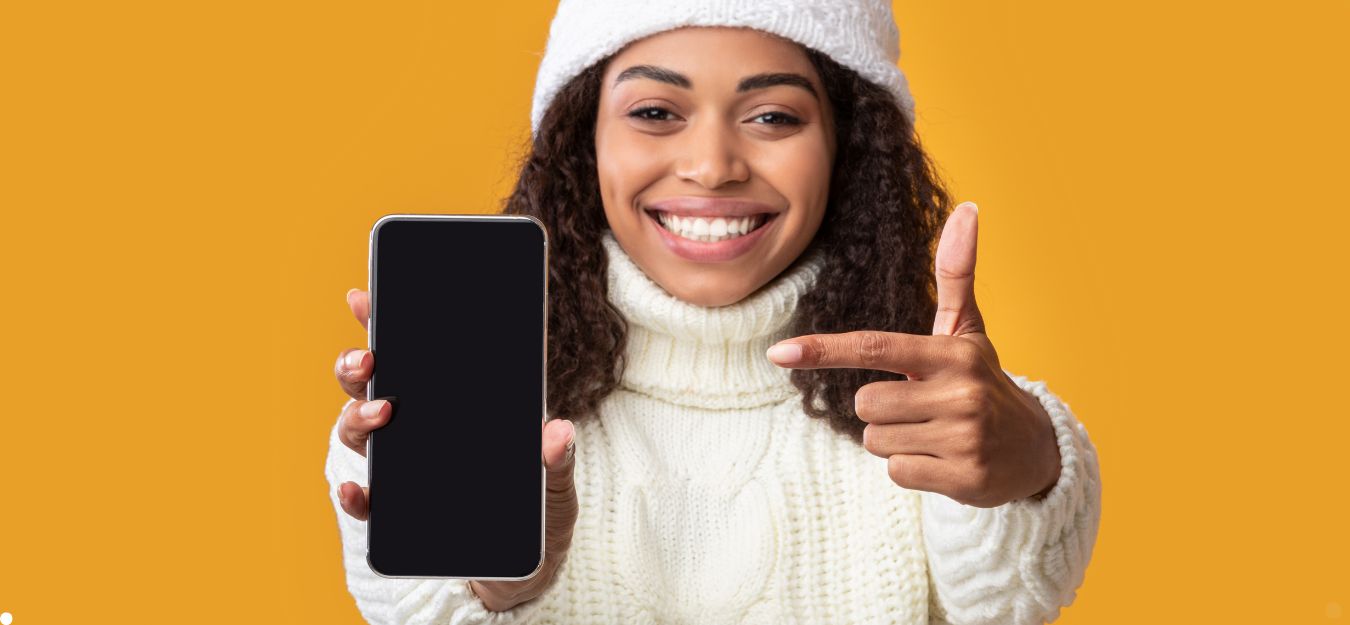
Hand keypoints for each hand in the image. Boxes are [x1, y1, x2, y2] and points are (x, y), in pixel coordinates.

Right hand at [332, 289, 579, 610]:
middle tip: (371, 360)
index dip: (386, 323)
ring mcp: (403, 471)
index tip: (365, 296)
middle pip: (374, 385)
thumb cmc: (536, 520)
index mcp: (455, 408)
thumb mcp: (556, 489)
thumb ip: (557, 462)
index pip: (415, 356)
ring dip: (356, 417)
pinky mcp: (396, 516)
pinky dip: (356, 496)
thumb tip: (557, 431)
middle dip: (360, 364)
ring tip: (381, 414)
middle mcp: (419, 431)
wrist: (521, 577)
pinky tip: (359, 492)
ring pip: (359, 431)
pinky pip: (366, 501)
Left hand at [766, 202, 1059, 507]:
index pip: (875, 348)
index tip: (779, 353)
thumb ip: (957, 273)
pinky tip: (943, 459)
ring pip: (878, 440)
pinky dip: (912, 468)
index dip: (824, 350)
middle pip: (866, 404)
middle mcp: (962, 392)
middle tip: (921, 408)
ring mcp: (965, 437)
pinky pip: (898, 472)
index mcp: (953, 353)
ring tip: (934, 433)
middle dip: (882, 409)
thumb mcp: (967, 330)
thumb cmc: (982, 381)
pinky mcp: (965, 479)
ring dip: (895, 440)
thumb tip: (967, 208)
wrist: (1034, 449)